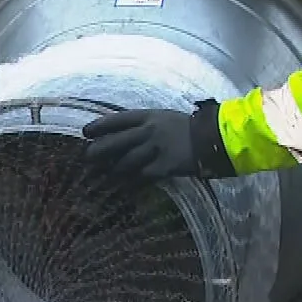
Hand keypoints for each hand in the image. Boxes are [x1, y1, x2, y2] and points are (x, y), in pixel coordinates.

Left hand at [83, 109, 200, 181]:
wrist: (215, 138)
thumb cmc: (192, 127)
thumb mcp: (167, 118)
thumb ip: (148, 125)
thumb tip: (127, 136)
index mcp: (150, 116)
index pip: (117, 120)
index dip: (100, 126)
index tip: (85, 132)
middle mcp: (148, 131)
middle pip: (115, 142)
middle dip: (98, 151)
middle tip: (87, 157)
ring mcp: (155, 150)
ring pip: (125, 162)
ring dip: (113, 169)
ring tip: (105, 174)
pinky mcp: (163, 167)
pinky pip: (141, 176)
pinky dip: (132, 182)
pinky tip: (124, 186)